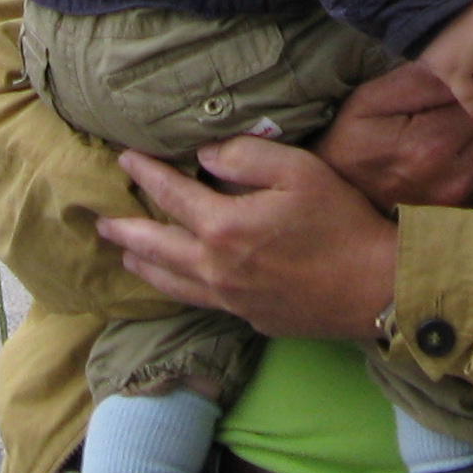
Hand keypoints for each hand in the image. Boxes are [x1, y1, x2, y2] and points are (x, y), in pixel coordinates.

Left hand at [100, 137, 401, 340]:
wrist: (373, 290)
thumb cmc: (340, 223)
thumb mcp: (299, 171)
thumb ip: (246, 157)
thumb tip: (205, 155)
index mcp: (223, 227)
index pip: (170, 194)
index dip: (145, 174)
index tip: (124, 159)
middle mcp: (215, 268)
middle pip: (155, 248)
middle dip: (125, 232)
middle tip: (100, 223)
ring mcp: (229, 298)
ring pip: (171, 283)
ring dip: (143, 267)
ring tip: (124, 258)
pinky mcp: (248, 318)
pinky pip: (199, 301)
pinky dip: (176, 289)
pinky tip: (178, 284)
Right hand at [316, 62, 472, 208]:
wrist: (338, 187)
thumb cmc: (354, 136)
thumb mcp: (374, 98)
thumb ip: (421, 83)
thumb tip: (464, 73)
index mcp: (429, 147)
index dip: (469, 93)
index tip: (449, 95)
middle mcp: (451, 180)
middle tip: (458, 113)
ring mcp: (460, 203)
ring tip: (468, 133)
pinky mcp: (464, 213)